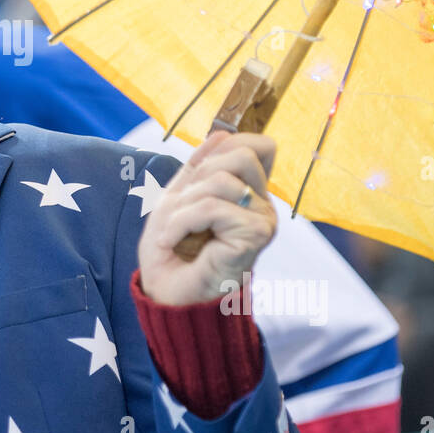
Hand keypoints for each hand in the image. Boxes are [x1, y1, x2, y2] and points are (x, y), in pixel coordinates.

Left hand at [137, 130, 277, 305]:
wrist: (170, 299)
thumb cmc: (172, 254)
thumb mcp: (177, 199)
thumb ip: (198, 167)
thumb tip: (220, 133)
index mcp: (248, 193)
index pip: (259, 145)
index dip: (225, 147)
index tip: (195, 174)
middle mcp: (262, 205)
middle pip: (243, 153)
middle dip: (199, 172)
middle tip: (179, 206)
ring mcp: (263, 220)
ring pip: (223, 180)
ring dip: (184, 203)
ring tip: (171, 229)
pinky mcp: (256, 235)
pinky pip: (213, 207)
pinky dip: (181, 221)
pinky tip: (170, 240)